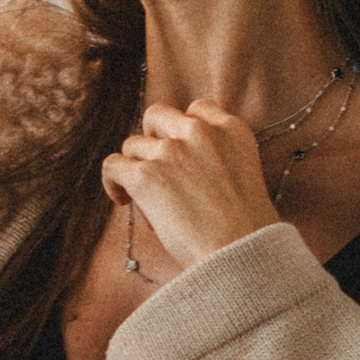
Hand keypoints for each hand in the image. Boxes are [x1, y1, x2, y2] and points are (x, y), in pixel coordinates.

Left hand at [104, 101, 282, 274]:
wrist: (242, 251)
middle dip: (152, 138)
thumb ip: (218, 158)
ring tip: (145, 200)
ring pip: (133, 145)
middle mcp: (199, 132)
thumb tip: (179, 169)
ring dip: (135, 168)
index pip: (197, 108)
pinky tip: (121, 199)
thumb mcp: (245, 175)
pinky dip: (112, 181)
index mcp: (231, 129)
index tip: (180, 152)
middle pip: (157, 115)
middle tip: (156, 169)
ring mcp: (170, 151)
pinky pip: (113, 165)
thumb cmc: (247, 230)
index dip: (181, 130)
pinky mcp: (145, 175)